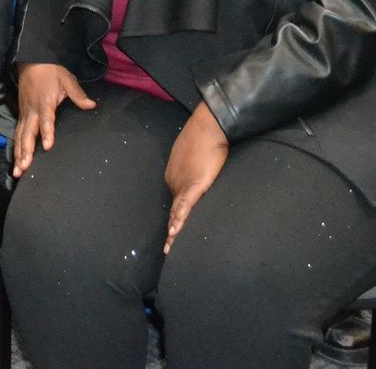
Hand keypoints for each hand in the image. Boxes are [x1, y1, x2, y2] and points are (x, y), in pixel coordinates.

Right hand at [12, 62, 93, 176]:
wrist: (32, 62)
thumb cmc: (51, 71)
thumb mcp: (67, 78)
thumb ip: (78, 93)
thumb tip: (91, 105)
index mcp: (44, 102)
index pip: (46, 119)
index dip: (47, 132)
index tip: (48, 146)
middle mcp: (32, 110)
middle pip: (27, 132)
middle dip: (25, 150)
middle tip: (25, 166)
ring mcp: (24, 113)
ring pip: (19, 136)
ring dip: (18, 153)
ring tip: (18, 170)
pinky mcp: (21, 115)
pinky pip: (17, 133)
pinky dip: (15, 147)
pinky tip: (16, 161)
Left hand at [162, 103, 228, 253]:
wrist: (207, 127)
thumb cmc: (203, 138)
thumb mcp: (195, 155)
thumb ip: (194, 168)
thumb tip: (200, 173)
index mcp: (174, 175)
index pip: (175, 200)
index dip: (175, 216)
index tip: (173, 229)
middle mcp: (174, 182)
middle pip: (173, 210)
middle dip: (171, 228)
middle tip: (168, 247)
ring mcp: (182, 184)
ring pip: (177, 212)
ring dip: (173, 231)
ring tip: (169, 247)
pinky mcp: (194, 185)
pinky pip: (185, 206)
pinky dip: (179, 220)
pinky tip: (175, 232)